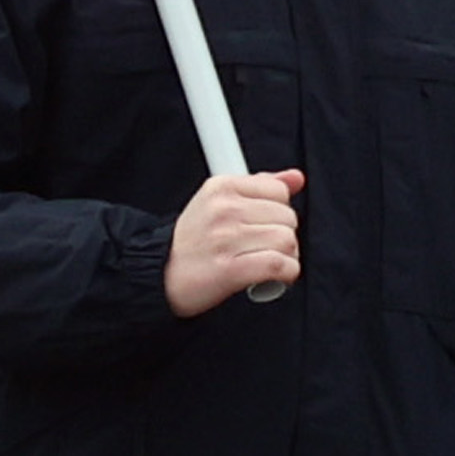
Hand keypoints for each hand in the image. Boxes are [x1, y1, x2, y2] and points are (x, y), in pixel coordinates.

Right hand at [166, 170, 303, 314]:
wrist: (158, 273)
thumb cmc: (192, 241)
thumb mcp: (218, 202)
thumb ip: (259, 187)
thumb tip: (296, 178)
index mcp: (221, 187)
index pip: (279, 191)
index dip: (280, 213)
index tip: (268, 227)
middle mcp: (224, 209)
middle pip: (287, 217)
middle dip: (285, 236)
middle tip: (269, 249)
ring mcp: (225, 239)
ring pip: (286, 241)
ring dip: (287, 257)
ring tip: (272, 263)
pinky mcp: (228, 270)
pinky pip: (278, 266)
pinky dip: (286, 274)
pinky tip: (277, 277)